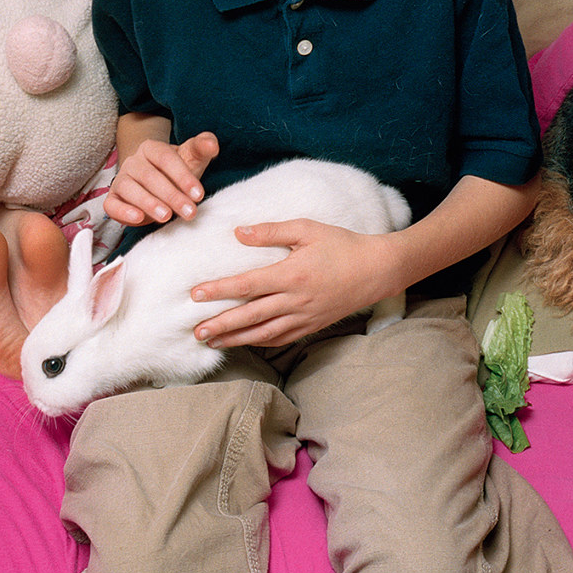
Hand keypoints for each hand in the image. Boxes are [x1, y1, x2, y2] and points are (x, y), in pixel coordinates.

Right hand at [105, 130, 218, 227]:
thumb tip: (212, 144)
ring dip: (148, 203)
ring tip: (166, 216)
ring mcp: (121, 179)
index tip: (199, 195)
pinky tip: (138, 218)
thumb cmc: (177, 172)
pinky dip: (123, 211)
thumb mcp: (192, 159)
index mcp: (151, 148)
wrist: (157, 184)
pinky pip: (111, 204)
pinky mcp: (113, 199)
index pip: (166, 158)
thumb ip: (202, 148)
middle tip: (189, 211)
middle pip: (149, 176)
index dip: (182, 176)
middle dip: (171, 195)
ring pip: (129, 189)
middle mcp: (133, 161)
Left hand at [189, 219, 400, 348]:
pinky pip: (281, 338)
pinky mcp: (312, 325)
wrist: (376, 270)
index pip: (246, 285)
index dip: (219, 290)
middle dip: (221, 325)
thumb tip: (238, 233)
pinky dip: (260, 342)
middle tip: (196, 332)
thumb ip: (271, 231)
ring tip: (212, 343)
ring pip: (263, 333)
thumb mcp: (307, 229)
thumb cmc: (342, 245)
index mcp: (291, 274)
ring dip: (235, 339)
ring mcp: (304, 317)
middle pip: (250, 316)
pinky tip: (245, 342)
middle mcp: (295, 300)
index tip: (196, 294)